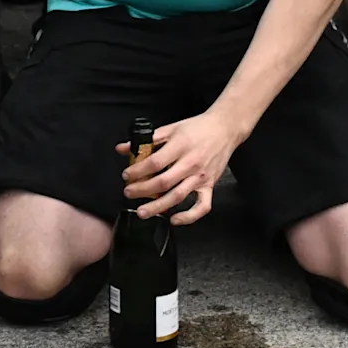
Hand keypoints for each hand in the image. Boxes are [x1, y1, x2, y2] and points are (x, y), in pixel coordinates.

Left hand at [120, 110, 239, 223]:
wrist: (224, 129)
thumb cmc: (197, 128)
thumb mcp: (171, 128)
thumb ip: (148, 140)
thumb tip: (123, 148)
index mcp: (180, 146)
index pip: (154, 163)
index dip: (137, 171)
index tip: (126, 175)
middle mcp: (190, 163)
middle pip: (163, 182)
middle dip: (142, 190)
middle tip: (129, 193)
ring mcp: (201, 177)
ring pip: (178, 196)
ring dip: (158, 207)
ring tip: (143, 212)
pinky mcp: (210, 186)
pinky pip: (202, 206)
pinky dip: (189, 216)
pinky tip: (174, 219)